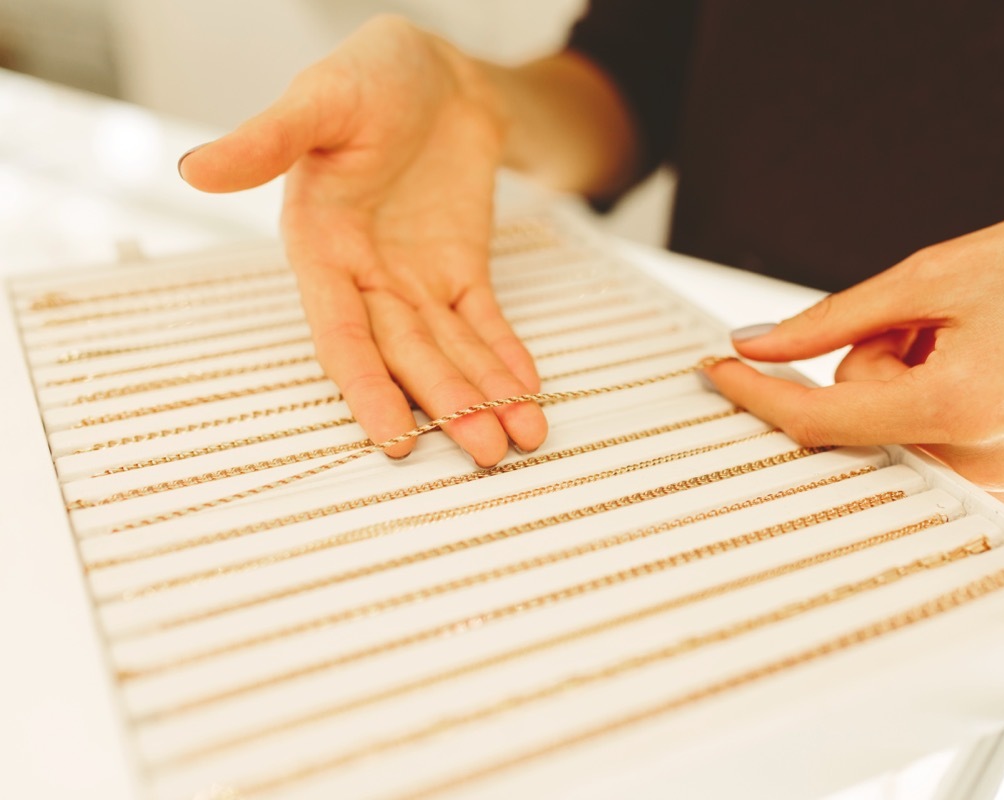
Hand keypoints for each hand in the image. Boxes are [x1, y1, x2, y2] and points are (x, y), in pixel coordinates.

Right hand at [178, 15, 545, 465]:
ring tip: (520, 435)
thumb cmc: (369, 76)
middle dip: (448, 404)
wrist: (435, 68)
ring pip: (450, 350)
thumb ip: (266, 139)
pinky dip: (505, 355)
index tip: (394, 436)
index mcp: (322, 247)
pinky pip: (483, 321)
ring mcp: (416, 277)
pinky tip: (525, 390)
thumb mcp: (319, 99)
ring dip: (484, 394)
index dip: (367, 387)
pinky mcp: (460, 267)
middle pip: (408, 355)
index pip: (343, 334)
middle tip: (485, 450)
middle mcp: (367, 274)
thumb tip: (197, 169)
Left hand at [705, 191, 1003, 505]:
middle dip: (867, 368)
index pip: (821, 421)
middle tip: (923, 323)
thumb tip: (758, 343)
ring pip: (889, 436)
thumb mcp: (934, 272)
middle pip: (857, 426)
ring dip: (900, 384)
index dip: (757, 394)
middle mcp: (984, 464)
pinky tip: (977, 368)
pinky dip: (928, 405)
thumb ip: (831, 319)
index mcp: (960, 407)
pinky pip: (927, 447)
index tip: (720, 371)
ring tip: (964, 340)